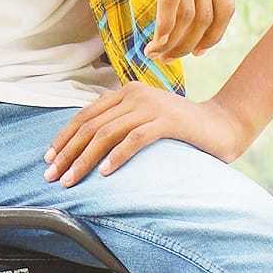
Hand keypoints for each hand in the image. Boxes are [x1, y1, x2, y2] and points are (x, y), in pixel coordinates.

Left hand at [43, 86, 251, 184]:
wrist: (223, 125)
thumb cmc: (181, 129)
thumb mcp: (144, 121)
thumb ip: (120, 125)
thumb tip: (84, 148)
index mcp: (125, 92)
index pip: (85, 116)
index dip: (64, 138)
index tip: (49, 159)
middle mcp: (134, 94)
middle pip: (91, 125)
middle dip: (68, 153)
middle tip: (53, 176)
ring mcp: (152, 106)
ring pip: (107, 133)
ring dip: (85, 159)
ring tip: (72, 179)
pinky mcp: (168, 121)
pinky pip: (135, 139)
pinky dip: (117, 156)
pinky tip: (105, 173)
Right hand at [82, 0, 234, 59]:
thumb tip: (187, 1)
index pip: (226, 6)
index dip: (214, 36)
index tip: (196, 52)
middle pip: (206, 16)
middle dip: (189, 46)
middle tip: (167, 59)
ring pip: (188, 15)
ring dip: (172, 43)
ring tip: (154, 53)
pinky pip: (169, 3)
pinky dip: (163, 29)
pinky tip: (151, 41)